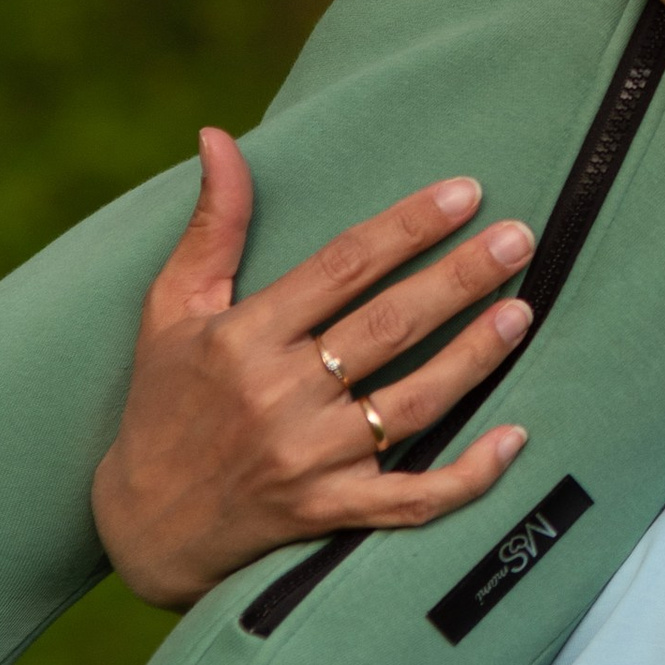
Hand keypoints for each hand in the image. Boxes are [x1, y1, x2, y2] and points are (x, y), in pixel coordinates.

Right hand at [91, 130, 535, 610]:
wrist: (143, 527)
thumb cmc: (162, 403)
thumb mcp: (170, 310)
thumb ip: (213, 225)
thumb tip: (218, 137)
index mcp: (243, 338)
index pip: (343, 267)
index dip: (409, 226)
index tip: (466, 192)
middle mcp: (277, 397)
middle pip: (388, 327)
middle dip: (460, 278)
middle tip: (520, 238)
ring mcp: (307, 461)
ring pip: (410, 404)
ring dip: (473, 358)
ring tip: (521, 312)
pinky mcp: (327, 514)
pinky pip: (410, 498)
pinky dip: (467, 475)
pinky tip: (514, 436)